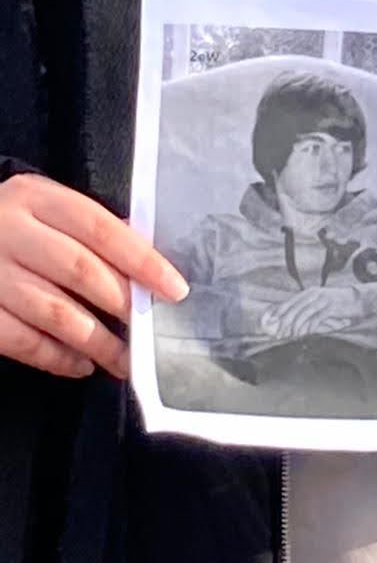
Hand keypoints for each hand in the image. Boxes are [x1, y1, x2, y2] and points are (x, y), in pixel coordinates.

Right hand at [0, 173, 188, 380]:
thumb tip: (145, 261)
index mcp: (36, 198)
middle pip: (80, 270)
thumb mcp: (43, 207)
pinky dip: (56, 357)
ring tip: (124, 360)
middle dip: (123, 304)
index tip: (173, 288)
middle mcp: (11, 232)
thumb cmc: (9, 222)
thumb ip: (88, 227)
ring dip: (97, 341)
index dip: (142, 260)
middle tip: (151, 332)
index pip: (101, 228)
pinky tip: (82, 364)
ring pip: (54, 312)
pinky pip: (22, 341)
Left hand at [260, 286, 364, 340]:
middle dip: (285, 322)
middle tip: (279, 334)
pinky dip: (309, 327)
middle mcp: (315, 294)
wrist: (359, 300)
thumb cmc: (338, 304)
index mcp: (310, 292)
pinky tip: (305, 334)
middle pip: (294, 308)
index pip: (290, 302)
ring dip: (296, 327)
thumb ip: (307, 310)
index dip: (279, 313)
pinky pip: (316, 318)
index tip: (271, 324)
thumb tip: (292, 321)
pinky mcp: (331, 307)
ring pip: (303, 314)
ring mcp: (323, 300)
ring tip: (291, 336)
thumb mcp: (321, 304)